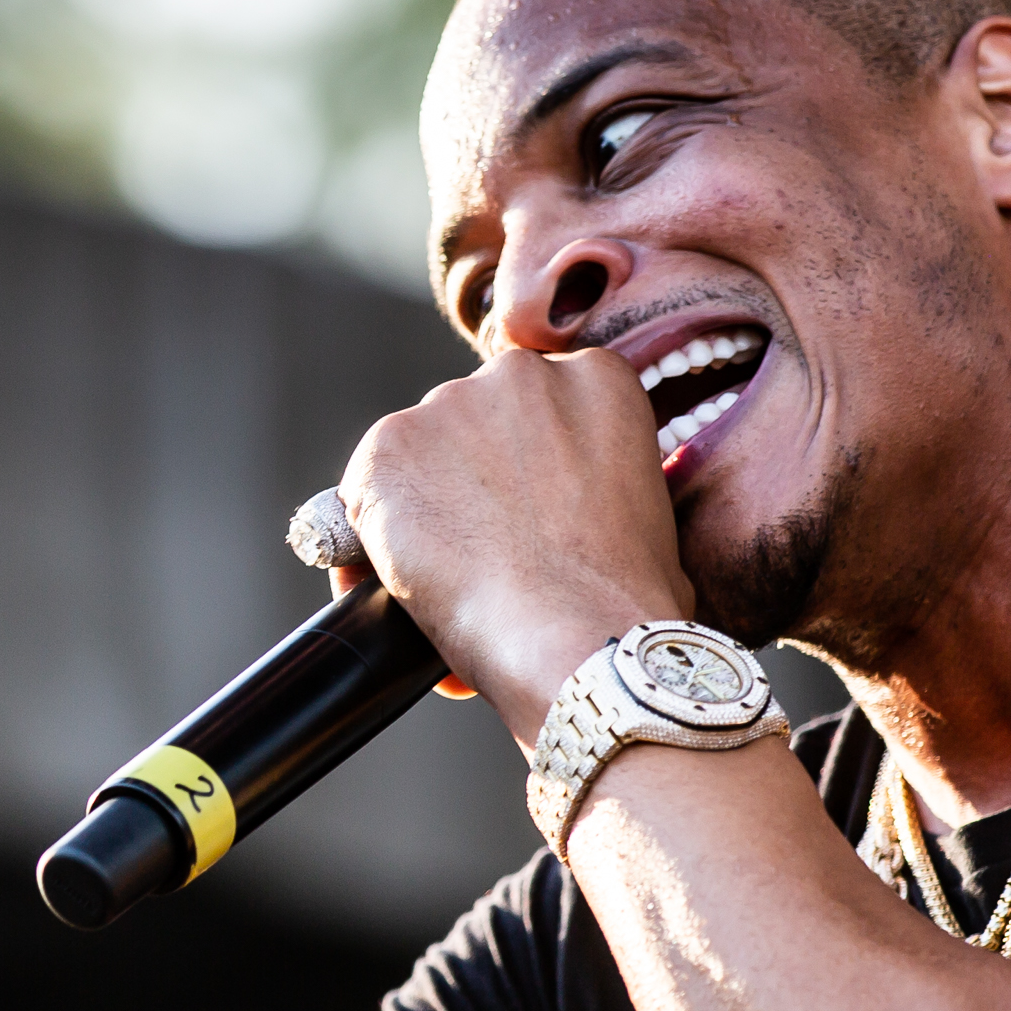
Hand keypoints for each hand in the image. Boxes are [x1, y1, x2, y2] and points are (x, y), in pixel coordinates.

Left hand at [339, 349, 693, 735]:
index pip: (536, 404)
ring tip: (448, 577)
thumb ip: (601, 482)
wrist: (576, 637)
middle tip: (484, 548)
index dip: (521, 462)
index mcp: (595, 378)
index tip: (521, 509)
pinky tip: (402, 584)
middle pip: (473, 420)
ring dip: (422, 505)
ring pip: (417, 456)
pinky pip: (364, 492)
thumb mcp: (646, 513)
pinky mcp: (387, 447)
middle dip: (471, 476)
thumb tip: (571, 516)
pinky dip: (372, 538)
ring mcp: (448, 405)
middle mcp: (519, 374)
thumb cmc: (625, 600)